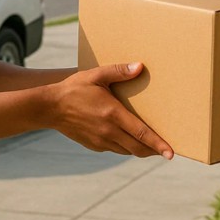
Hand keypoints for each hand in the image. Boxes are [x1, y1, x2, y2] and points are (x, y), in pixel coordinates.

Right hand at [49, 63, 173, 159]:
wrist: (49, 107)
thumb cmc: (74, 88)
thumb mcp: (96, 75)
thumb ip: (119, 71)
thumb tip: (140, 66)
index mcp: (113, 114)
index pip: (142, 134)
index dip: (158, 144)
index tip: (170, 153)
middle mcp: (109, 131)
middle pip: (138, 148)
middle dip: (154, 151)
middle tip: (166, 150)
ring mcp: (101, 140)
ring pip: (127, 151)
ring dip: (140, 150)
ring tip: (150, 145)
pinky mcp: (94, 145)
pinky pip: (115, 149)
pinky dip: (125, 147)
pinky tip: (128, 139)